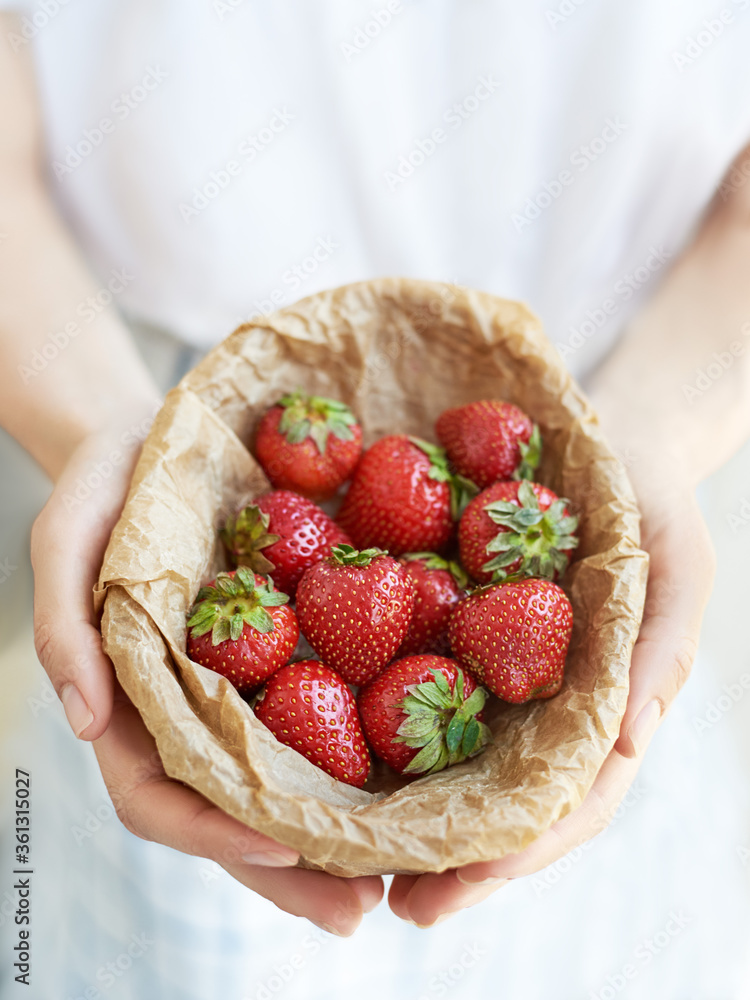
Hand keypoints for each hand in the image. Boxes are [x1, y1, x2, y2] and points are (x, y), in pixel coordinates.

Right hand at [31, 423, 382, 933]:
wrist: (150, 443)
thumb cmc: (100, 489)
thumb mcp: (65, 541)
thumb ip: (64, 627)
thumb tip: (84, 722)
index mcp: (128, 702)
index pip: (158, 795)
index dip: (211, 830)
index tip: (283, 839)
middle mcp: (185, 714)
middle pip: (230, 816)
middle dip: (289, 871)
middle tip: (361, 912)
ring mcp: (233, 691)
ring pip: (280, 783)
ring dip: (332, 837)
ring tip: (404, 871)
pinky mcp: (278, 654)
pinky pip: (317, 714)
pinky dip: (354, 756)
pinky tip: (409, 775)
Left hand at [388, 484, 715, 926]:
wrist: (604, 443)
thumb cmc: (650, 506)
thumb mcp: (678, 568)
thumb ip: (659, 651)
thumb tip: (630, 744)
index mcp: (601, 710)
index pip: (566, 803)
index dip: (515, 854)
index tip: (455, 891)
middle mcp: (546, 709)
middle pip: (504, 806)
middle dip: (456, 863)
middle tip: (396, 908)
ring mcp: (501, 678)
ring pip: (460, 765)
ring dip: (415, 818)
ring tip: (354, 863)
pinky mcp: (458, 634)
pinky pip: (422, 688)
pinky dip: (387, 729)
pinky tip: (334, 753)